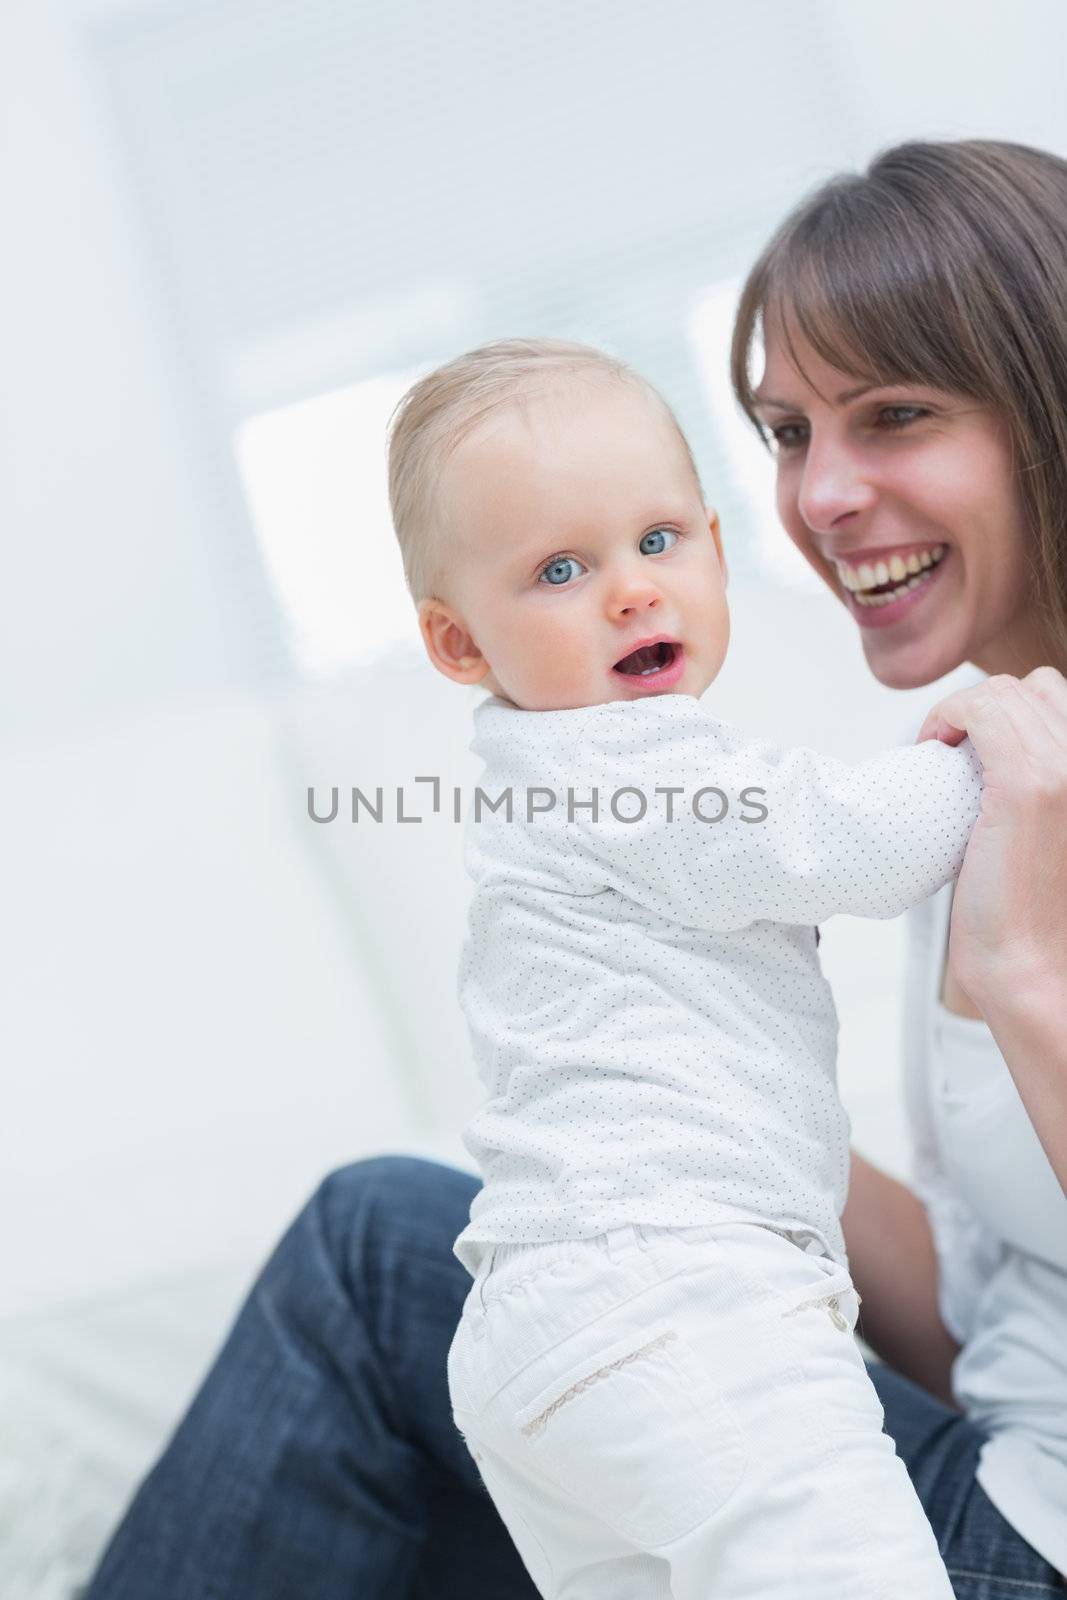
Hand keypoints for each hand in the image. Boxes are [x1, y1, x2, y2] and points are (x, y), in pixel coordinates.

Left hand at [917, 668, 1066, 1009]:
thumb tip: (985, 754)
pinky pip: (984, 709)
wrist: (1031, 966)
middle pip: (1035, 688)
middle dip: (986, 707)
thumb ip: (1032, 787)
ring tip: (943, 751)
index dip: (1008, 713)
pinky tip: (935, 745)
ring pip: (1006, 692)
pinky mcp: (1030, 786)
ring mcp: (1066, 770)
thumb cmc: (1029, 910)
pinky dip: (950, 714)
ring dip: (963, 711)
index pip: (1057, 699)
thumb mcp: (1043, 831)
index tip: (973, 746)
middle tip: (953, 749)